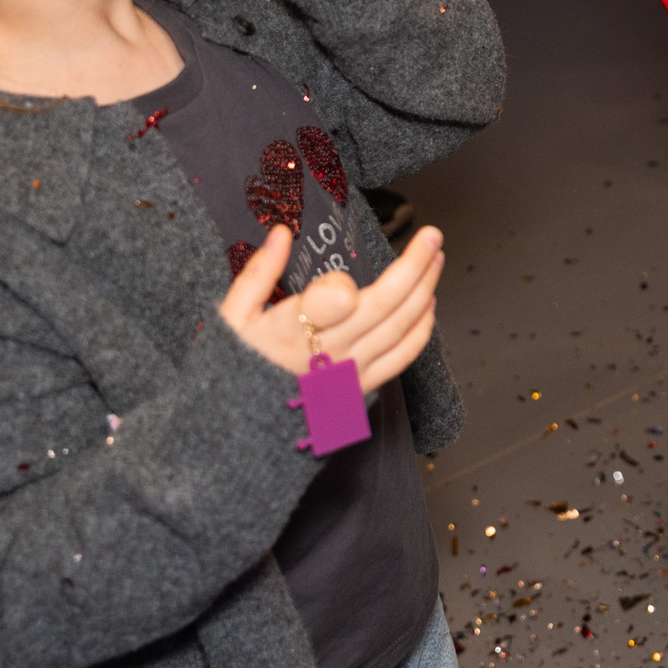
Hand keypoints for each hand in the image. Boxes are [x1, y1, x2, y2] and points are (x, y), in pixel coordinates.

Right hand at [220, 225, 443, 392]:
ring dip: (424, 289)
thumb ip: (257, 274)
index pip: (331, 303)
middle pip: (383, 304)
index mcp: (289, 332)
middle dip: (414, 265)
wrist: (240, 434)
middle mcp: (326, 352)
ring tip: (436, 258)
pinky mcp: (361, 388)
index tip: (343, 277)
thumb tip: (280, 233)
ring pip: (399, 326)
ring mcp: (348, 372)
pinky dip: (421, 329)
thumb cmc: (235, 371)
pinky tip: (429, 303)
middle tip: (431, 236)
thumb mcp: (231, 319)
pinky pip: (402, 358)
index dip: (341, 286)